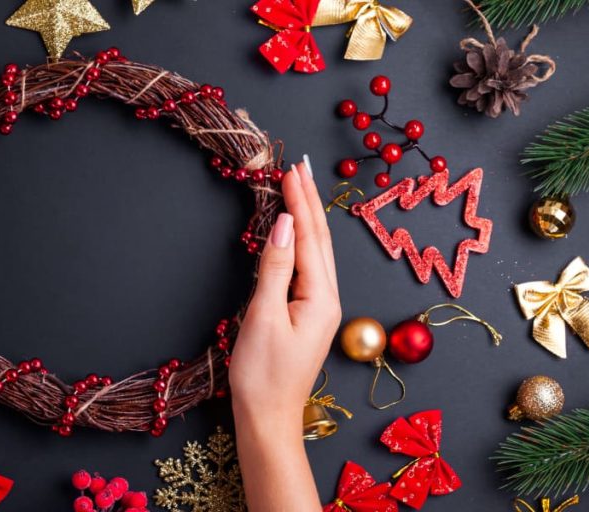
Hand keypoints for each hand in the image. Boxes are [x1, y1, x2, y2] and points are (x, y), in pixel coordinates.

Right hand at [229, 157, 340, 420]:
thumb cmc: (261, 375)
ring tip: (299, 189)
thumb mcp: (263, 317)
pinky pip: (308, 267)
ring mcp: (319, 308)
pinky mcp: (307, 316)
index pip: (310, 237)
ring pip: (317, 252)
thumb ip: (275, 267)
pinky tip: (295, 232)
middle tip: (298, 167)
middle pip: (320, 240)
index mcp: (320, 297)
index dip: (300, 201)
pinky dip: (302, 241)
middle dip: (309, 201)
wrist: (268, 419)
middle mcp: (327, 299)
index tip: (291, 168)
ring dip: (307, 218)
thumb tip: (283, 224)